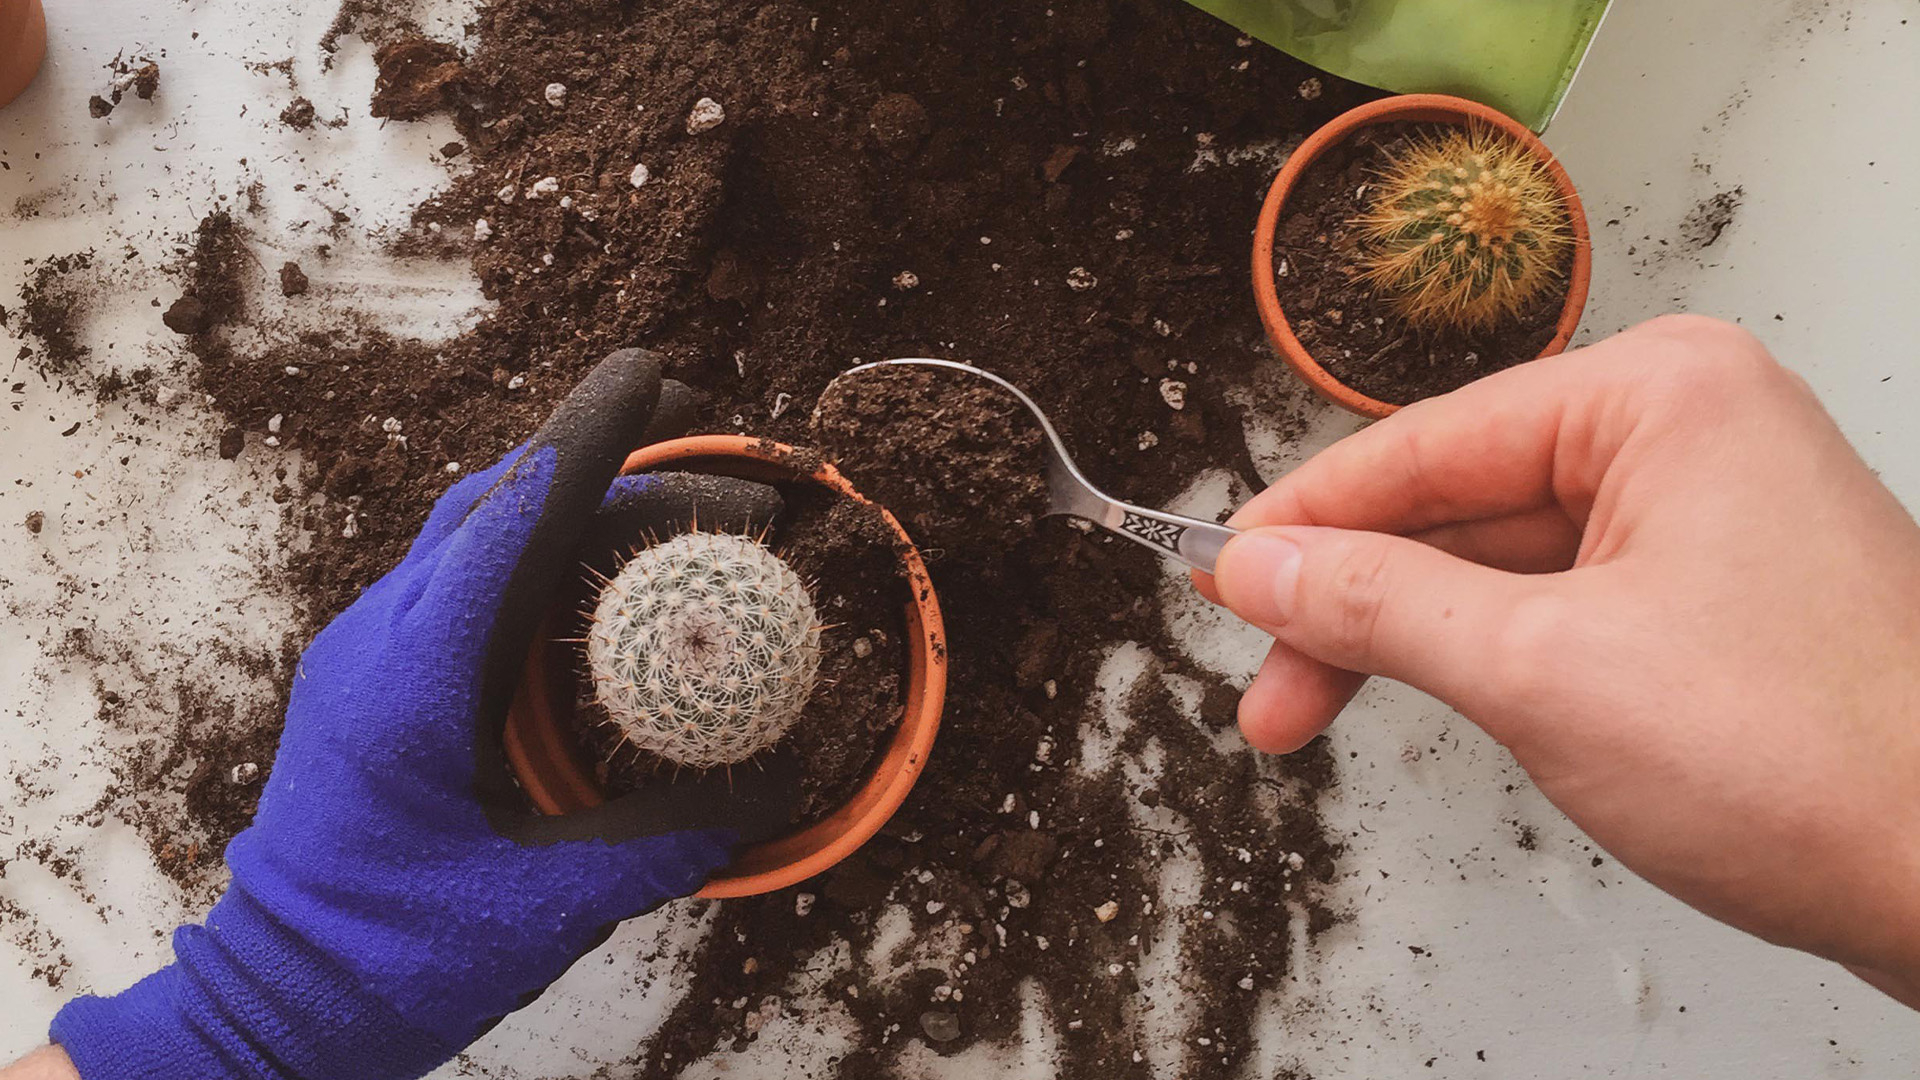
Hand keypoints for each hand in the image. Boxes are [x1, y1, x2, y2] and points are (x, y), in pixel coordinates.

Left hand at [50, 350, 798, 1078]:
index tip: (654, 373)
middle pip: (499, 508)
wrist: (272, 1006)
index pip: (511, 521)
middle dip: (611, 467)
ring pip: (478, 536)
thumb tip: (778, 790)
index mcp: (412, 678)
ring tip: (685, 515)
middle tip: (724, 467)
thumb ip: (663, 842)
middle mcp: (380, 641)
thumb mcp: (544, 907)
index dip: (589, 439)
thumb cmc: (391, 958)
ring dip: (578, 508)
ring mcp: (369, 656)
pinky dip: (546, 559)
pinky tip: (613, 593)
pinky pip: (465, 585)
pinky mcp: (377, 682)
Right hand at [1195, 316, 1919, 1002]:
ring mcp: (1707, 516)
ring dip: (1407, 638)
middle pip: (1457, 504)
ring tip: (1316, 706)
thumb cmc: (1821, 765)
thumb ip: (1381, 605)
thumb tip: (1267, 566)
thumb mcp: (1541, 672)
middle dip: (1351, 602)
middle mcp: (1689, 434)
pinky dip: (1481, 654)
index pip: (1426, 444)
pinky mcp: (1713, 595)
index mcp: (1662, 397)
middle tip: (1268, 678)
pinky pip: (1557, 602)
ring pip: (1499, 562)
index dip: (1307, 519)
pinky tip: (1429, 694)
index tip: (1222, 570)